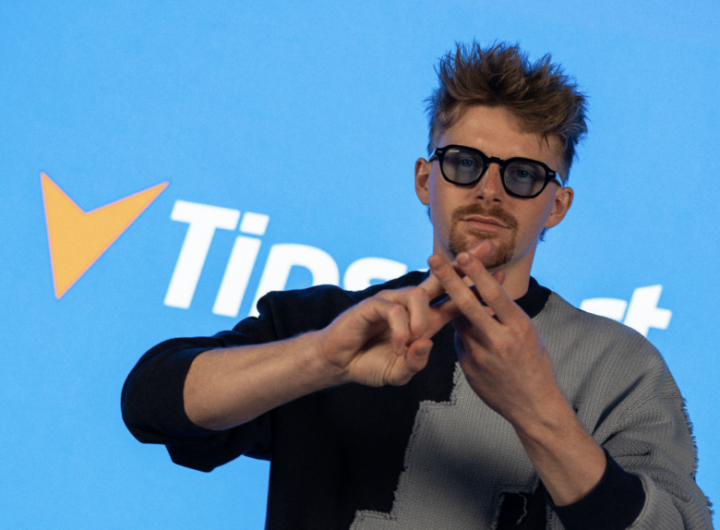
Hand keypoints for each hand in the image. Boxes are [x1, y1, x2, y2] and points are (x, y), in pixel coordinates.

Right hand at [317, 242, 495, 387]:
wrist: (338, 363)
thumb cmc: (369, 364)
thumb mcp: (398, 372)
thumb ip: (414, 362)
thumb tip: (426, 344)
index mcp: (424, 321)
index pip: (456, 300)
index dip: (477, 288)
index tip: (502, 275)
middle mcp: (411, 306)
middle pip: (442, 279)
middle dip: (466, 264)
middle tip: (488, 249)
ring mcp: (392, 302)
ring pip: (417, 298)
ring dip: (420, 320)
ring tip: (413, 341)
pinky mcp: (373, 304)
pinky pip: (395, 311)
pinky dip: (399, 330)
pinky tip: (397, 346)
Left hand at [427, 249, 560, 426]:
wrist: (533, 406)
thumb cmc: (535, 363)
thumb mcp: (529, 333)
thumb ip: (505, 314)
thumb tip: (484, 289)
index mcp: (519, 327)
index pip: (493, 294)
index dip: (476, 273)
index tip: (463, 254)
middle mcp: (499, 340)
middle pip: (467, 304)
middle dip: (449, 279)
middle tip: (433, 258)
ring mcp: (480, 355)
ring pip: (460, 322)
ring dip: (456, 307)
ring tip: (454, 296)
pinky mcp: (468, 367)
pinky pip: (460, 341)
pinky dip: (464, 332)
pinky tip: (475, 337)